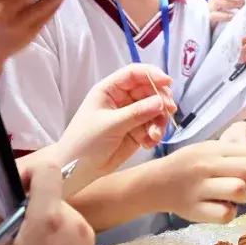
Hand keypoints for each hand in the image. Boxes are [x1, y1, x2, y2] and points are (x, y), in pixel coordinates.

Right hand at [0, 160, 94, 244]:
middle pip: (53, 195)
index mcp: (48, 217)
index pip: (47, 171)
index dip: (30, 174)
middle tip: (14, 227)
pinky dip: (57, 236)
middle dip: (33, 204)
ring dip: (45, 222)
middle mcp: (73, 220)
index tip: (14, 191)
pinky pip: (71, 231)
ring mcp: (86, 236)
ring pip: (62, 213)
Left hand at [57, 65, 176, 183]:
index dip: (152, 75)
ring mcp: (129, 116)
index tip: (168, 83)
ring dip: (159, 121)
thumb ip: (136, 113)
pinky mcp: (135, 132)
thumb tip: (160, 102)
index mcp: (109, 90)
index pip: (134, 74)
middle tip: (169, 111)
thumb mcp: (110, 124)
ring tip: (154, 136)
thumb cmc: (85, 142)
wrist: (76, 170)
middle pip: (149, 91)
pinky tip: (149, 143)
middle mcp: (121, 100)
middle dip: (160, 100)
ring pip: (154, 110)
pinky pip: (152, 127)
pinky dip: (154, 134)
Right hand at [146, 140, 245, 222]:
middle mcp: (206, 166)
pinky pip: (226, 213)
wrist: (155, 182)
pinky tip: (223, 207)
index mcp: (212, 149)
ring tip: (238, 195)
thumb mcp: (208, 151)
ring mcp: (200, 188)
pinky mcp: (196, 210)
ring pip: (240, 191)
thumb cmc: (188, 166)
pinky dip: (230, 212)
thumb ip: (236, 156)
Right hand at [207, 0, 245, 25]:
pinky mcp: (210, 19)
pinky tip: (233, 16)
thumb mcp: (236, 5)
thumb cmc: (229, 14)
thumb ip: (242, 0)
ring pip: (217, 2)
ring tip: (241, 6)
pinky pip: (214, 15)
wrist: (217, 30)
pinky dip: (224, 15)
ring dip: (231, 2)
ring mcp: (211, 9)